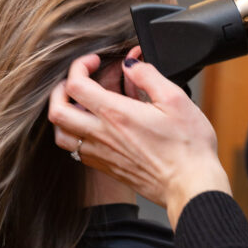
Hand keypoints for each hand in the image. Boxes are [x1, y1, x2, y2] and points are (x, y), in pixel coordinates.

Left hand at [48, 51, 230, 228]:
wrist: (190, 185)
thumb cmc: (188, 146)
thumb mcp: (175, 99)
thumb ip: (148, 76)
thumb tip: (130, 66)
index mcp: (115, 114)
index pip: (75, 84)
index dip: (79, 66)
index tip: (94, 61)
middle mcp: (101, 135)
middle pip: (57, 111)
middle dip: (60, 90)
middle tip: (77, 81)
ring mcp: (101, 154)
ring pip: (61, 135)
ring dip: (64, 115)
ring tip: (79, 104)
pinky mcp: (106, 167)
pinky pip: (76, 151)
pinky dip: (76, 134)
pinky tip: (94, 127)